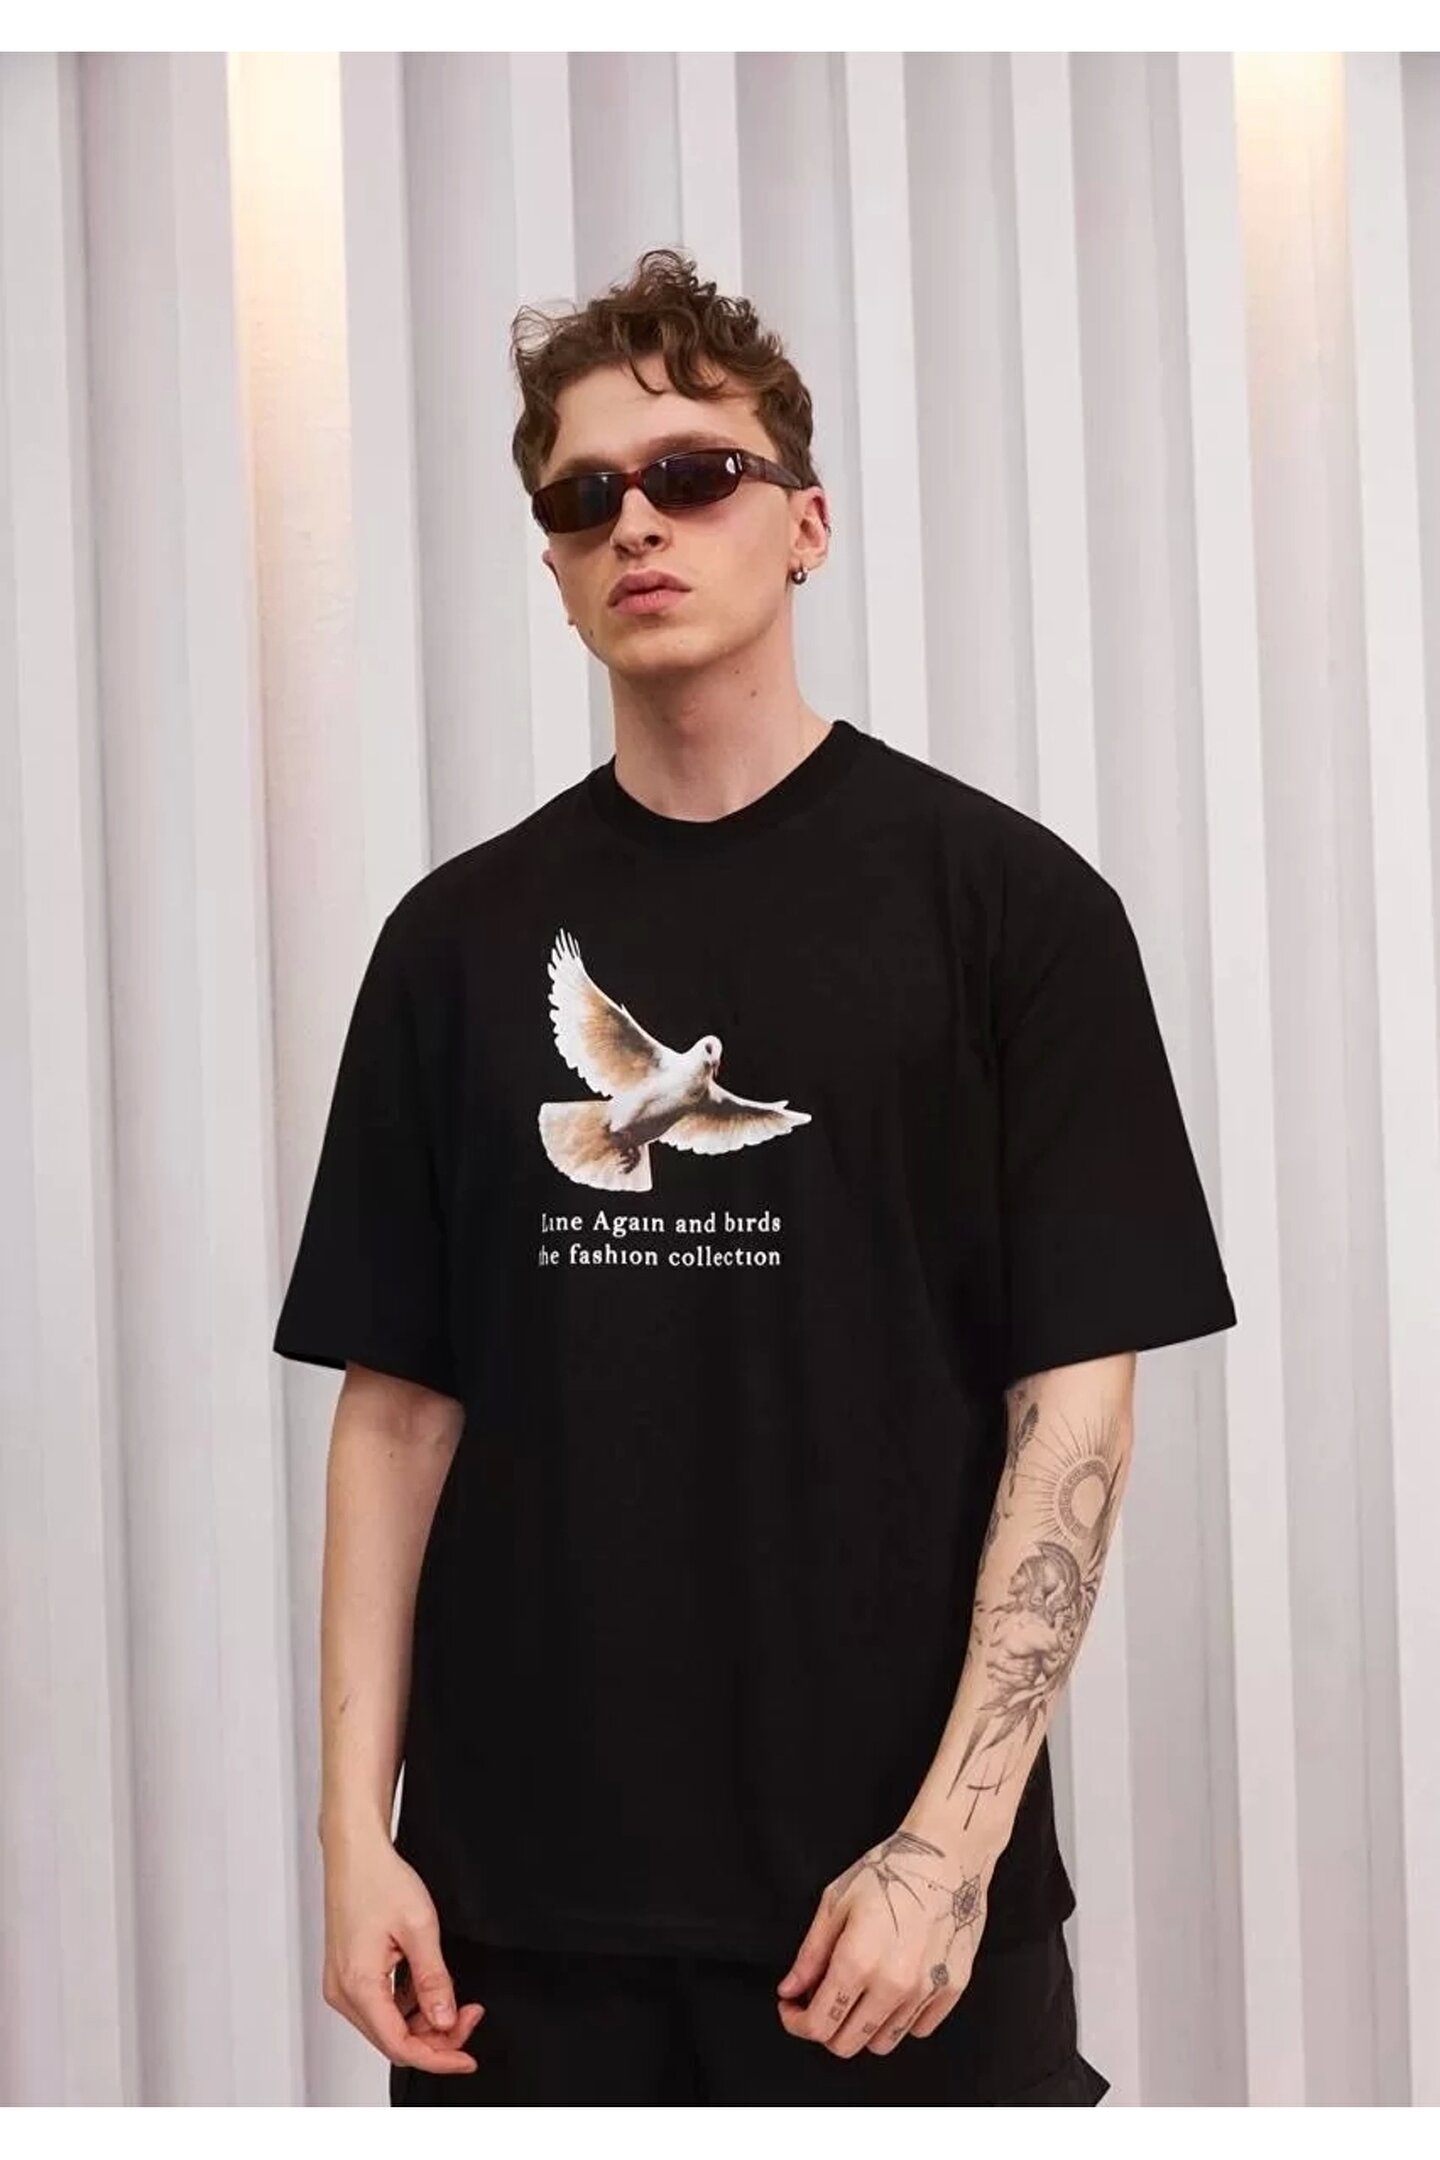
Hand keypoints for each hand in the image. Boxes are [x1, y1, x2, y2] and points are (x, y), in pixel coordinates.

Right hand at [321, 1825, 484, 2072]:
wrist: (355, 1852)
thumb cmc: (378, 1879)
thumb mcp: (419, 1928)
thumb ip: (434, 1980)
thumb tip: (444, 2021)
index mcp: (358, 1986)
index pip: (399, 2045)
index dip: (438, 2057)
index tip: (467, 2057)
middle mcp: (343, 1993)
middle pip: (393, 2040)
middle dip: (436, 2038)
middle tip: (470, 2015)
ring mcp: (343, 1984)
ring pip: (388, 2025)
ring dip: (423, 2022)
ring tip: (456, 2000)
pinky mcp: (348, 1975)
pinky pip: (381, 2007)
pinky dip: (408, 2007)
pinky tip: (430, 1988)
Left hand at [774, 1821, 991, 2056]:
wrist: (947, 1857)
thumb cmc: (889, 1872)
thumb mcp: (835, 1903)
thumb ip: (810, 1954)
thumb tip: (789, 1991)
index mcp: (857, 1961)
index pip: (818, 2025)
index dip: (796, 2022)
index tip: (792, 2008)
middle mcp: (892, 1986)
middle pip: (847, 2045)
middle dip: (826, 2030)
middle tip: (822, 2001)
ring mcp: (925, 1992)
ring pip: (883, 2044)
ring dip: (863, 2028)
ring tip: (860, 1994)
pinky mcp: (952, 1991)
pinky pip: (918, 2029)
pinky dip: (899, 2019)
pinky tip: (892, 1989)